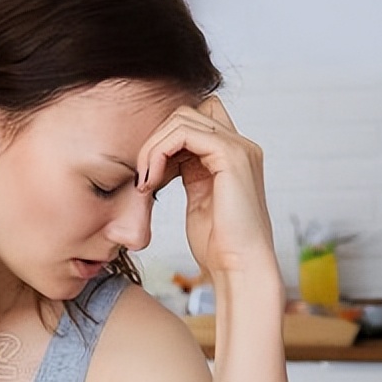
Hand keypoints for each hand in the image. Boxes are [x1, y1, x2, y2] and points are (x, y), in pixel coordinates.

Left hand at [138, 96, 274, 278]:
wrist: (240, 267)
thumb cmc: (218, 245)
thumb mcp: (199, 200)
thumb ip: (189, 173)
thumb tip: (163, 159)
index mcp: (232, 156)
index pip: (192, 123)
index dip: (163, 142)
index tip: (147, 176)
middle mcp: (240, 146)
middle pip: (185, 114)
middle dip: (155, 140)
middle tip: (141, 177)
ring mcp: (239, 148)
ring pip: (181, 119)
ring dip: (152, 147)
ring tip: (144, 181)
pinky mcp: (232, 156)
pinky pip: (184, 133)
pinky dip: (158, 152)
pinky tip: (151, 181)